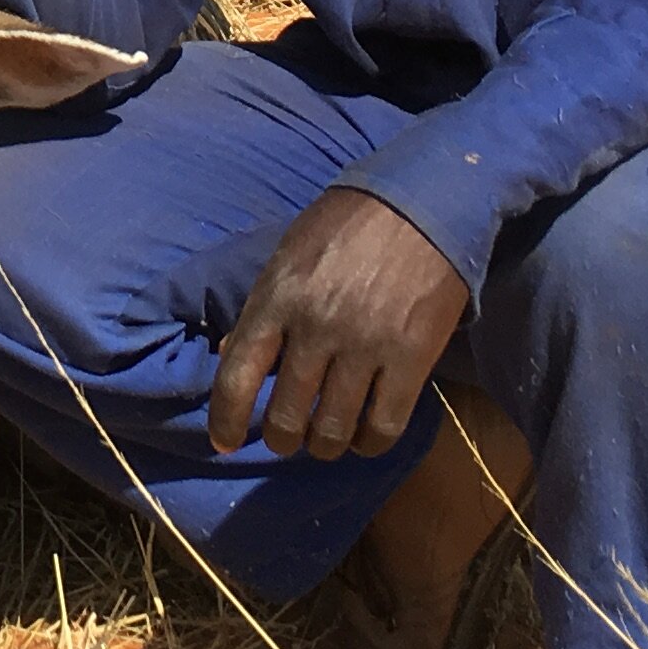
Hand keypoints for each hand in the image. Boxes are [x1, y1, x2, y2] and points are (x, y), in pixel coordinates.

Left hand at [209, 187, 469, 461]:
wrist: (423, 202)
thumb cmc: (348, 224)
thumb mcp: (289, 254)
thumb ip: (261, 307)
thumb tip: (228, 355)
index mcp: (278, 297)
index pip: (236, 375)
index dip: (225, 419)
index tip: (224, 442)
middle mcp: (316, 327)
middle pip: (285, 414)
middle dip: (280, 438)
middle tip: (285, 437)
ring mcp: (365, 345)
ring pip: (332, 430)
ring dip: (322, 446)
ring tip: (323, 439)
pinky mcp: (411, 360)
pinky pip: (382, 427)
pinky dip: (368, 443)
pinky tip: (363, 435)